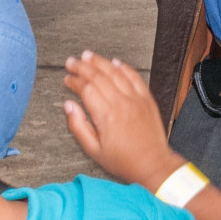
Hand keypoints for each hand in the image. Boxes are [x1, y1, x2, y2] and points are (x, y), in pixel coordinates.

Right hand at [63, 52, 181, 188]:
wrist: (153, 164)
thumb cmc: (125, 160)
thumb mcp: (94, 150)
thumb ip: (78, 126)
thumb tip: (69, 107)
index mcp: (106, 115)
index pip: (85, 89)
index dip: (74, 81)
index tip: (67, 79)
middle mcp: (121, 103)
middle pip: (98, 76)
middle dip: (82, 66)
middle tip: (72, 62)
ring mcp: (135, 99)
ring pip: (115, 72)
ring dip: (99, 62)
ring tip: (88, 56)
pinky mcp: (146, 98)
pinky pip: (134, 76)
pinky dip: (123, 67)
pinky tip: (115, 62)